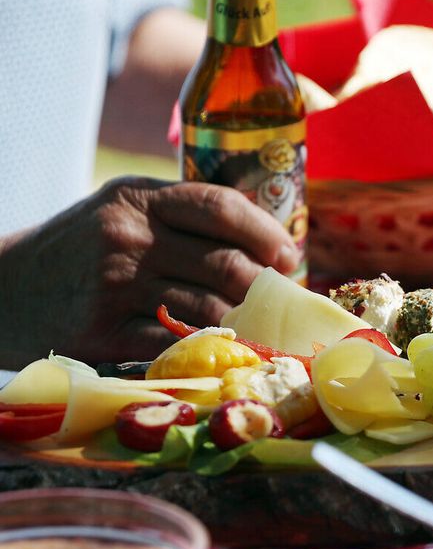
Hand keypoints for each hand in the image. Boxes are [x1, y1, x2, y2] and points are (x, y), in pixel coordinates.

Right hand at [0, 177, 298, 368]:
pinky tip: (224, 350)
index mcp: (142, 198)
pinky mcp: (104, 330)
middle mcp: (129, 236)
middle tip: (281, 303)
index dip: (265, 232)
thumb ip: (184, 220)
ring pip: (208, 307)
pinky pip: (175, 340)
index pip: (220, 207)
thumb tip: (264, 246)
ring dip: (246, 323)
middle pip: (224, 263)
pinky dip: (208, 348)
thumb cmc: (83, 248)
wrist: (5, 286)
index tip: (288, 256)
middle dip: (264, 288)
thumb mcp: (126, 212)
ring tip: (264, 328)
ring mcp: (115, 284)